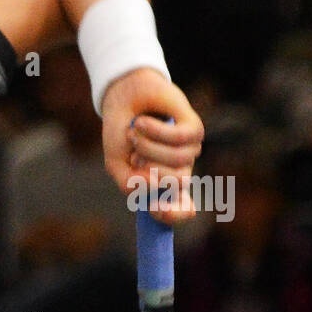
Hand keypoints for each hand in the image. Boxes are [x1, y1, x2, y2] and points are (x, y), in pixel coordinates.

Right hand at [101, 67, 204, 224]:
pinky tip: (143, 122)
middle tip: (134, 154)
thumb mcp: (116, 164)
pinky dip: (157, 131)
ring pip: (178, 160)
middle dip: (149, 169)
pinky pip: (180, 139)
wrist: (122, 98)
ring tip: (135, 132)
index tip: (157, 210)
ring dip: (148, 146)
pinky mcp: (195, 128)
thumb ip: (129, 184)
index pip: (177, 208)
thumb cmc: (120, 132)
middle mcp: (178, 169)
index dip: (172, 214)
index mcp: (161, 184)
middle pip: (177, 184)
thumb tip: (154, 186)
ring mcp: (189, 150)